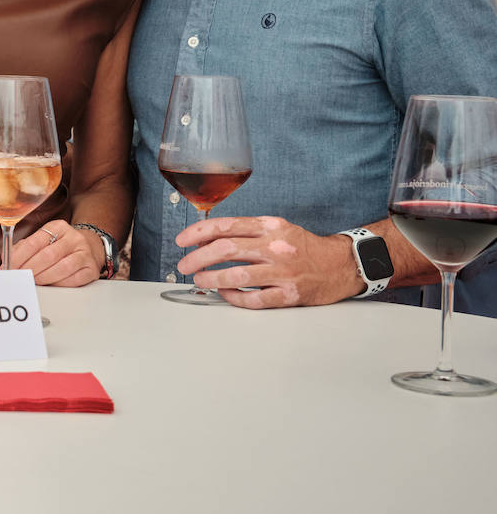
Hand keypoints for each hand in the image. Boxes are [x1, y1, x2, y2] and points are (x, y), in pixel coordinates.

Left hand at [10, 220, 102, 285]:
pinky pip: (75, 279)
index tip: (10, 268)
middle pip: (48, 255)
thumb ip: (24, 249)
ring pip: (62, 267)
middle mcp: (73, 238)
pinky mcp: (92, 268)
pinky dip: (60, 284)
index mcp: (58, 227)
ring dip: (44, 277)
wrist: (89, 248)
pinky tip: (51, 285)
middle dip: (31, 269)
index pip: (34, 242)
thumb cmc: (60, 246)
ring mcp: (84, 253)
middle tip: (21, 277)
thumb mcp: (43, 240)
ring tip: (34, 281)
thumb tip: (6, 264)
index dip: (19, 257)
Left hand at [175, 215, 358, 307]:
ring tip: (199, 280)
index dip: (197, 233)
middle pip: (225, 249)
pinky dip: (233, 297)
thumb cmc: (305, 248)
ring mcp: (283, 271)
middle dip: (197, 258)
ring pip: (236, 276)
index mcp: (270, 226)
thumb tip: (208, 240)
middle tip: (184, 265)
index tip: (182, 241)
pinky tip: (224, 294)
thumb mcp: (278, 228)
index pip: (225, 226)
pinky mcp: (290, 294)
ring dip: (210, 279)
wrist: (343, 265)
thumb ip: (247, 232)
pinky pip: (253, 299)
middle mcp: (276, 246)